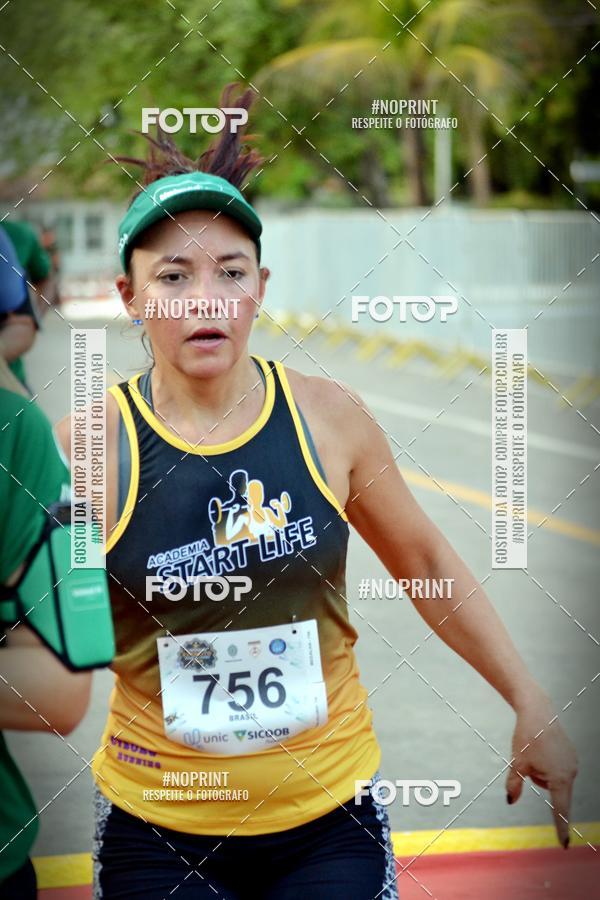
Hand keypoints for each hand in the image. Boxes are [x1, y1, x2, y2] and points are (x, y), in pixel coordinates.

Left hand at [506, 699, 577, 847]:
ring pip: (553, 780)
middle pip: (551, 790)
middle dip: (537, 779)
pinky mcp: (572, 756)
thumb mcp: (516, 763)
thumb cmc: (526, 737)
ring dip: (542, 771)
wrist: (538, 711)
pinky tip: (543, 747)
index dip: (560, 827)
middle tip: (529, 757)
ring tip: (536, 750)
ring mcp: (573, 763)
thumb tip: (510, 801)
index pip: (559, 809)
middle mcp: (571, 772)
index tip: (564, 845)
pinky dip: (548, 764)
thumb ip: (514, 785)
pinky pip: (557, 769)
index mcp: (559, 778)